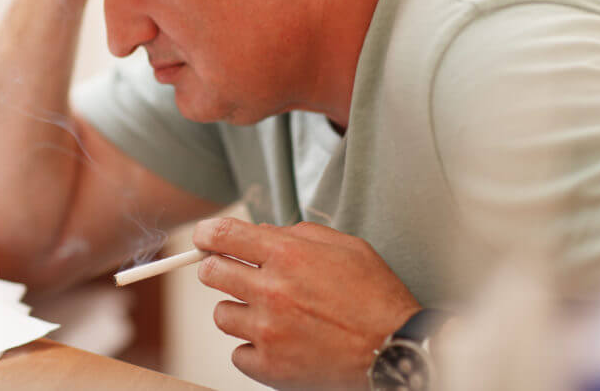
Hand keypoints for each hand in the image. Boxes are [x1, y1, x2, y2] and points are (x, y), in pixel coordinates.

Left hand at [193, 218, 420, 388]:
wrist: (395, 350)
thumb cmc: (376, 298)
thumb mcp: (345, 246)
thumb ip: (298, 234)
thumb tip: (263, 233)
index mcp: (287, 255)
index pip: (223, 235)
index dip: (207, 234)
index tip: (204, 238)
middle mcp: (271, 290)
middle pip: (210, 272)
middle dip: (218, 269)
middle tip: (235, 275)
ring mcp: (268, 330)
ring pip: (222, 314)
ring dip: (239, 311)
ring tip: (269, 314)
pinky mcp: (270, 366)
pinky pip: (238, 353)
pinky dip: (253, 349)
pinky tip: (277, 342)